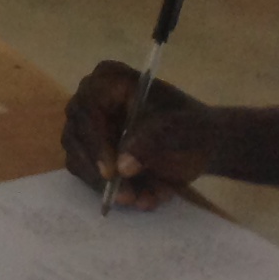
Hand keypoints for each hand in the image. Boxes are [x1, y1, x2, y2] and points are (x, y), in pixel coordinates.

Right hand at [61, 59, 209, 207]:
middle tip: (125, 195)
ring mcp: (87, 125)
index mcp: (111, 80)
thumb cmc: (194, 129)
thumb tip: (122, 167)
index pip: (88, 108)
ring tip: (139, 199)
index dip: (96, 140)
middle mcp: (91, 99)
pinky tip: (143, 197)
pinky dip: (111, 191)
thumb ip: (156, 140)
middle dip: (99, 169)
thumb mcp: (184, 130)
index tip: (113, 172)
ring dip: (106, 185)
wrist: (202, 144)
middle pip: (76, 134)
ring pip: (77, 157)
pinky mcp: (90, 150)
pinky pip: (88, 173)